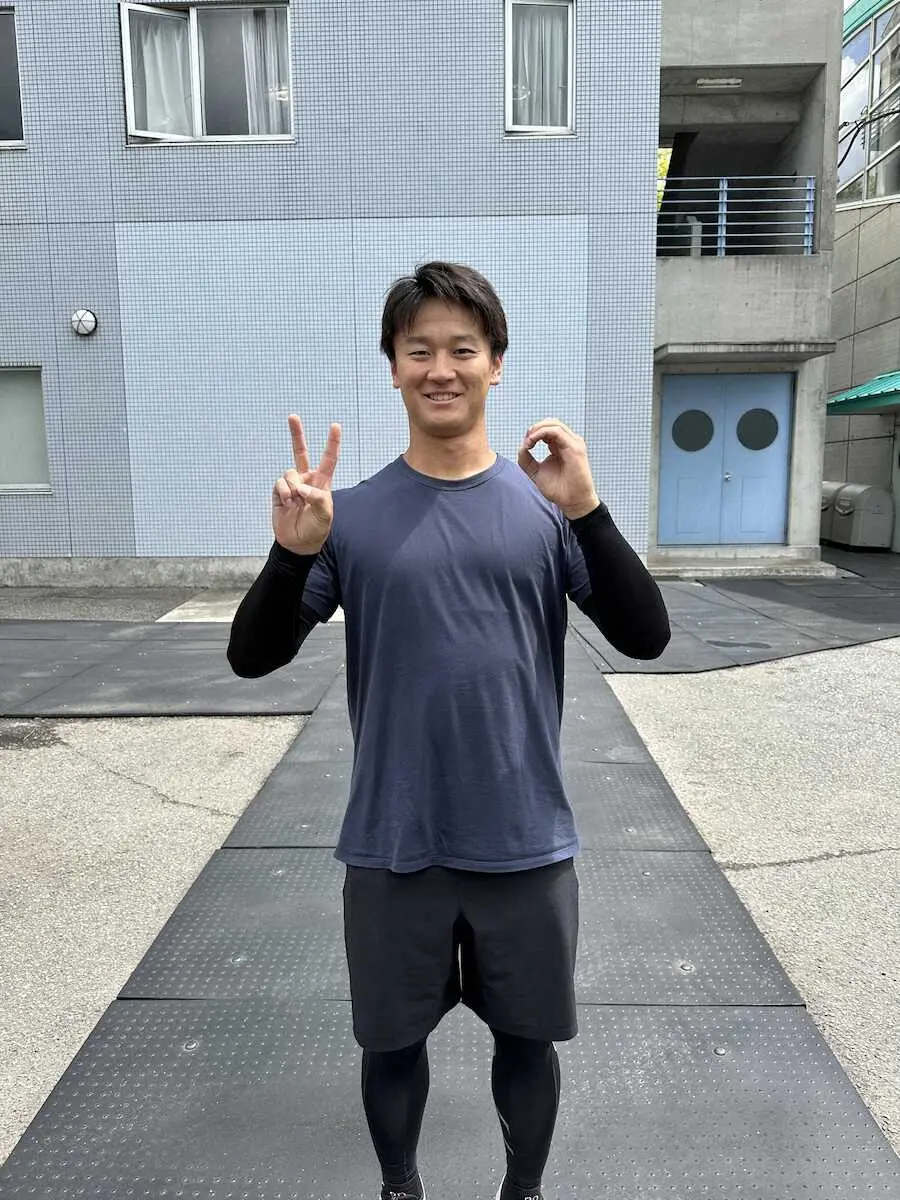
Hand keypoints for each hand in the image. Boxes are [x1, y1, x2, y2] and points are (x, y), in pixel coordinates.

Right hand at [272, 416, 340, 554]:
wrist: (298, 543)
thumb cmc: (317, 528)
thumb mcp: (325, 514)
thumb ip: (317, 498)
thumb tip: (301, 487)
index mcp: (322, 482)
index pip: (329, 459)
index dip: (332, 442)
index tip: (335, 425)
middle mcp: (306, 479)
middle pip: (300, 452)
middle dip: (296, 434)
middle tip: (293, 416)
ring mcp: (292, 485)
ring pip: (289, 472)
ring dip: (293, 487)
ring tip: (296, 503)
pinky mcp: (279, 492)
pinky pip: (280, 484)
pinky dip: (284, 493)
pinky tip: (287, 504)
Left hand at [518, 419, 599, 519]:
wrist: (572, 501)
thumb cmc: (558, 489)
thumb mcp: (536, 471)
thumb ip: (526, 459)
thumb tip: (521, 447)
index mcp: (561, 446)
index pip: (547, 429)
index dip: (533, 433)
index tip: (525, 446)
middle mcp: (568, 442)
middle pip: (550, 422)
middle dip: (535, 428)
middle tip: (526, 441)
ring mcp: (573, 443)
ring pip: (554, 423)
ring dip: (537, 429)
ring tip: (529, 441)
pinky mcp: (575, 447)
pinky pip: (557, 431)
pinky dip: (542, 433)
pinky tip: (533, 442)